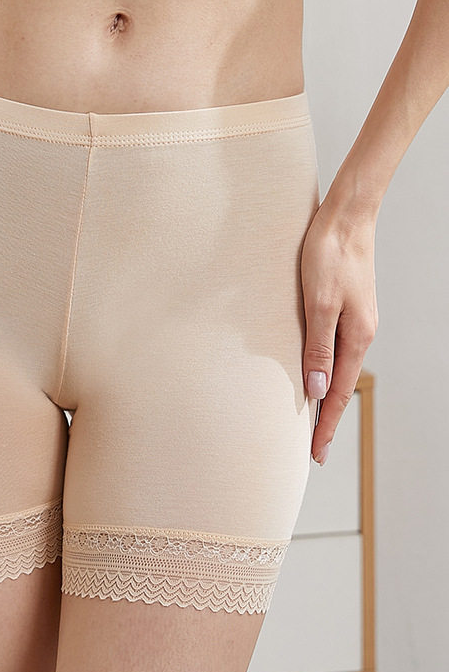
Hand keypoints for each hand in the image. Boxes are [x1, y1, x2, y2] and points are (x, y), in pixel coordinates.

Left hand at [300, 196, 378, 463]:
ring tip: (312, 418)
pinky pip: (335, 348)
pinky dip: (325, 369)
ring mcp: (354, 320)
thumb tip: (318, 390)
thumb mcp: (319, 304)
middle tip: (313, 449)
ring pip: (339, 367)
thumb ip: (318, 348)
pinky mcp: (346, 305)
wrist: (346, 216)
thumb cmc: (329, 255)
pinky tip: (315, 372)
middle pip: (342, 386)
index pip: (339, 394)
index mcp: (357, 337)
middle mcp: (360, 332)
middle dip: (327, 418)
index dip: (326, 425)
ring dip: (326, 394)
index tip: (316, 455)